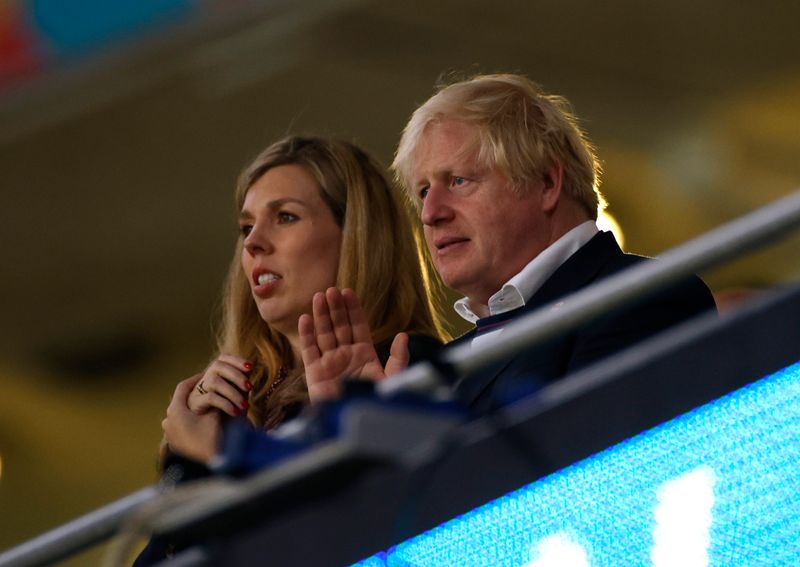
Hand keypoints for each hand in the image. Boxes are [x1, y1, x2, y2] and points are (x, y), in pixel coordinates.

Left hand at [162, 375, 222, 462]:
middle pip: (180, 401)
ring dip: (192, 410)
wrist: (205, 469)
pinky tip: (203, 423)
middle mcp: (169, 420)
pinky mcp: (175, 445)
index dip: (195, 378)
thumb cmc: (211, 439)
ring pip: (180, 415)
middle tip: (206, 390)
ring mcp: (170, 434)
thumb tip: (225, 389)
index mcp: (176, 410)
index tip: (205, 374)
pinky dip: (191, 422)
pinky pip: (181, 427)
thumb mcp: (216, 416)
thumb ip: (217, 401)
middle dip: (194, 395)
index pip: (183, 387)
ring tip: (205, 408)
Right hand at [187, 354, 252, 416]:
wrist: (218, 437)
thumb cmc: (229, 414)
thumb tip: (249, 368)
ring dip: (232, 392)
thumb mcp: (238, 396)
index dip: (235, 360)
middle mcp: (205, 380)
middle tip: (250, 387)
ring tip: (245, 406)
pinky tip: (235, 412)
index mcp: (216, 375)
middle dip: (236, 375)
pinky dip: (225, 404)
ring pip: (213, 381)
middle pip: (217, 366)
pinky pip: (210, 397)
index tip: (250, 367)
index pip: (222, 359)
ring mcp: (198, 391)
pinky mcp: (195, 404)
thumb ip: (241, 383)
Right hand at [298, 287, 409, 402]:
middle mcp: (346, 355)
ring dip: (321, 315)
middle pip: (339, 326)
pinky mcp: (315, 373)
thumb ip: (398, 358)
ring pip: (324, 333)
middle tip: (332, 290)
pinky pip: (310, 350)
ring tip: (319, 297)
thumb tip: (404, 335)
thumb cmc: (374, 403)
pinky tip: (305, 318)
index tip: (348, 292)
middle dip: (336, 308)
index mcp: (364, 354)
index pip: (357, 326)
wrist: (353, 425)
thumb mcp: (392, 379)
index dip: (353, 309)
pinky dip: (307, 334)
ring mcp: (329, 362)